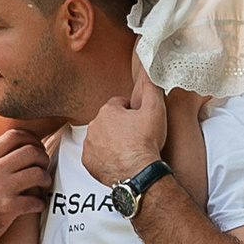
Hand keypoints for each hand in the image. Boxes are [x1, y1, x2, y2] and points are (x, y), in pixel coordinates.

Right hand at [0, 124, 52, 243]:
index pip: (14, 136)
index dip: (32, 139)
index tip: (37, 148)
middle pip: (31, 151)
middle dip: (43, 158)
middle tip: (44, 167)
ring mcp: (1, 189)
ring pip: (37, 173)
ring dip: (46, 179)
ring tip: (44, 185)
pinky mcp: (8, 208)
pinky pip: (35, 200)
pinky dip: (40, 203)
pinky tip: (38, 205)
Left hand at [84, 65, 169, 187]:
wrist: (139, 173)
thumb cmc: (147, 142)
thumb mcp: (156, 110)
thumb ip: (151, 87)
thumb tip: (150, 69)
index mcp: (107, 111)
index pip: (119, 105)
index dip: (132, 113)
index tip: (140, 123)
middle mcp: (93, 126)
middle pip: (109, 121)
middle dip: (121, 127)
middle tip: (137, 137)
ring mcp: (89, 145)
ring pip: (101, 138)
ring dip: (112, 142)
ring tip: (129, 151)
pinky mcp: (88, 162)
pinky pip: (96, 156)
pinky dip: (105, 157)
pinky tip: (119, 161)